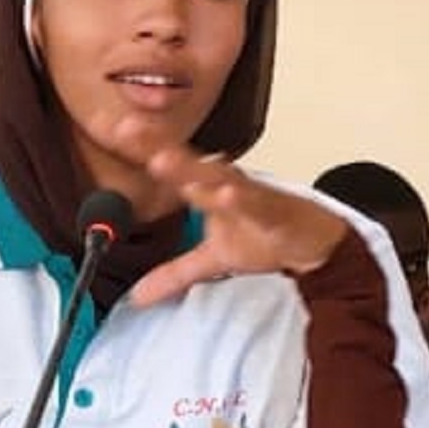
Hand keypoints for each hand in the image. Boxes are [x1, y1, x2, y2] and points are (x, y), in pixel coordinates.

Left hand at [129, 144, 347, 306]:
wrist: (315, 243)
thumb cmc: (264, 235)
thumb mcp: (212, 260)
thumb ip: (173, 274)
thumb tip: (138, 297)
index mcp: (207, 188)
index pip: (169, 164)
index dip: (142, 148)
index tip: (113, 130)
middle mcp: (224, 183)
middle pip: (185, 162)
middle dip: (156, 145)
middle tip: (128, 130)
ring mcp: (248, 194)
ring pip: (216, 177)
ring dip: (190, 169)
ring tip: (161, 160)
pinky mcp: (274, 210)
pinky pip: (256, 202)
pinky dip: (240, 198)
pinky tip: (224, 193)